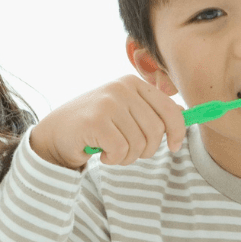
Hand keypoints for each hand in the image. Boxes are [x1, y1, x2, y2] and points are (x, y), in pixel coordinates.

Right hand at [29, 75, 185, 169]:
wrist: (54, 134)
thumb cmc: (94, 125)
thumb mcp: (125, 111)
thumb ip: (151, 110)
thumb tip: (185, 113)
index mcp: (132, 83)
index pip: (169, 109)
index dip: (177, 132)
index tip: (174, 147)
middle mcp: (121, 88)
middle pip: (156, 131)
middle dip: (146, 150)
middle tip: (128, 153)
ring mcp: (108, 103)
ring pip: (138, 144)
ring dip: (127, 157)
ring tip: (111, 152)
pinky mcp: (96, 121)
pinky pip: (121, 151)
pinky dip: (113, 159)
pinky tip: (101, 153)